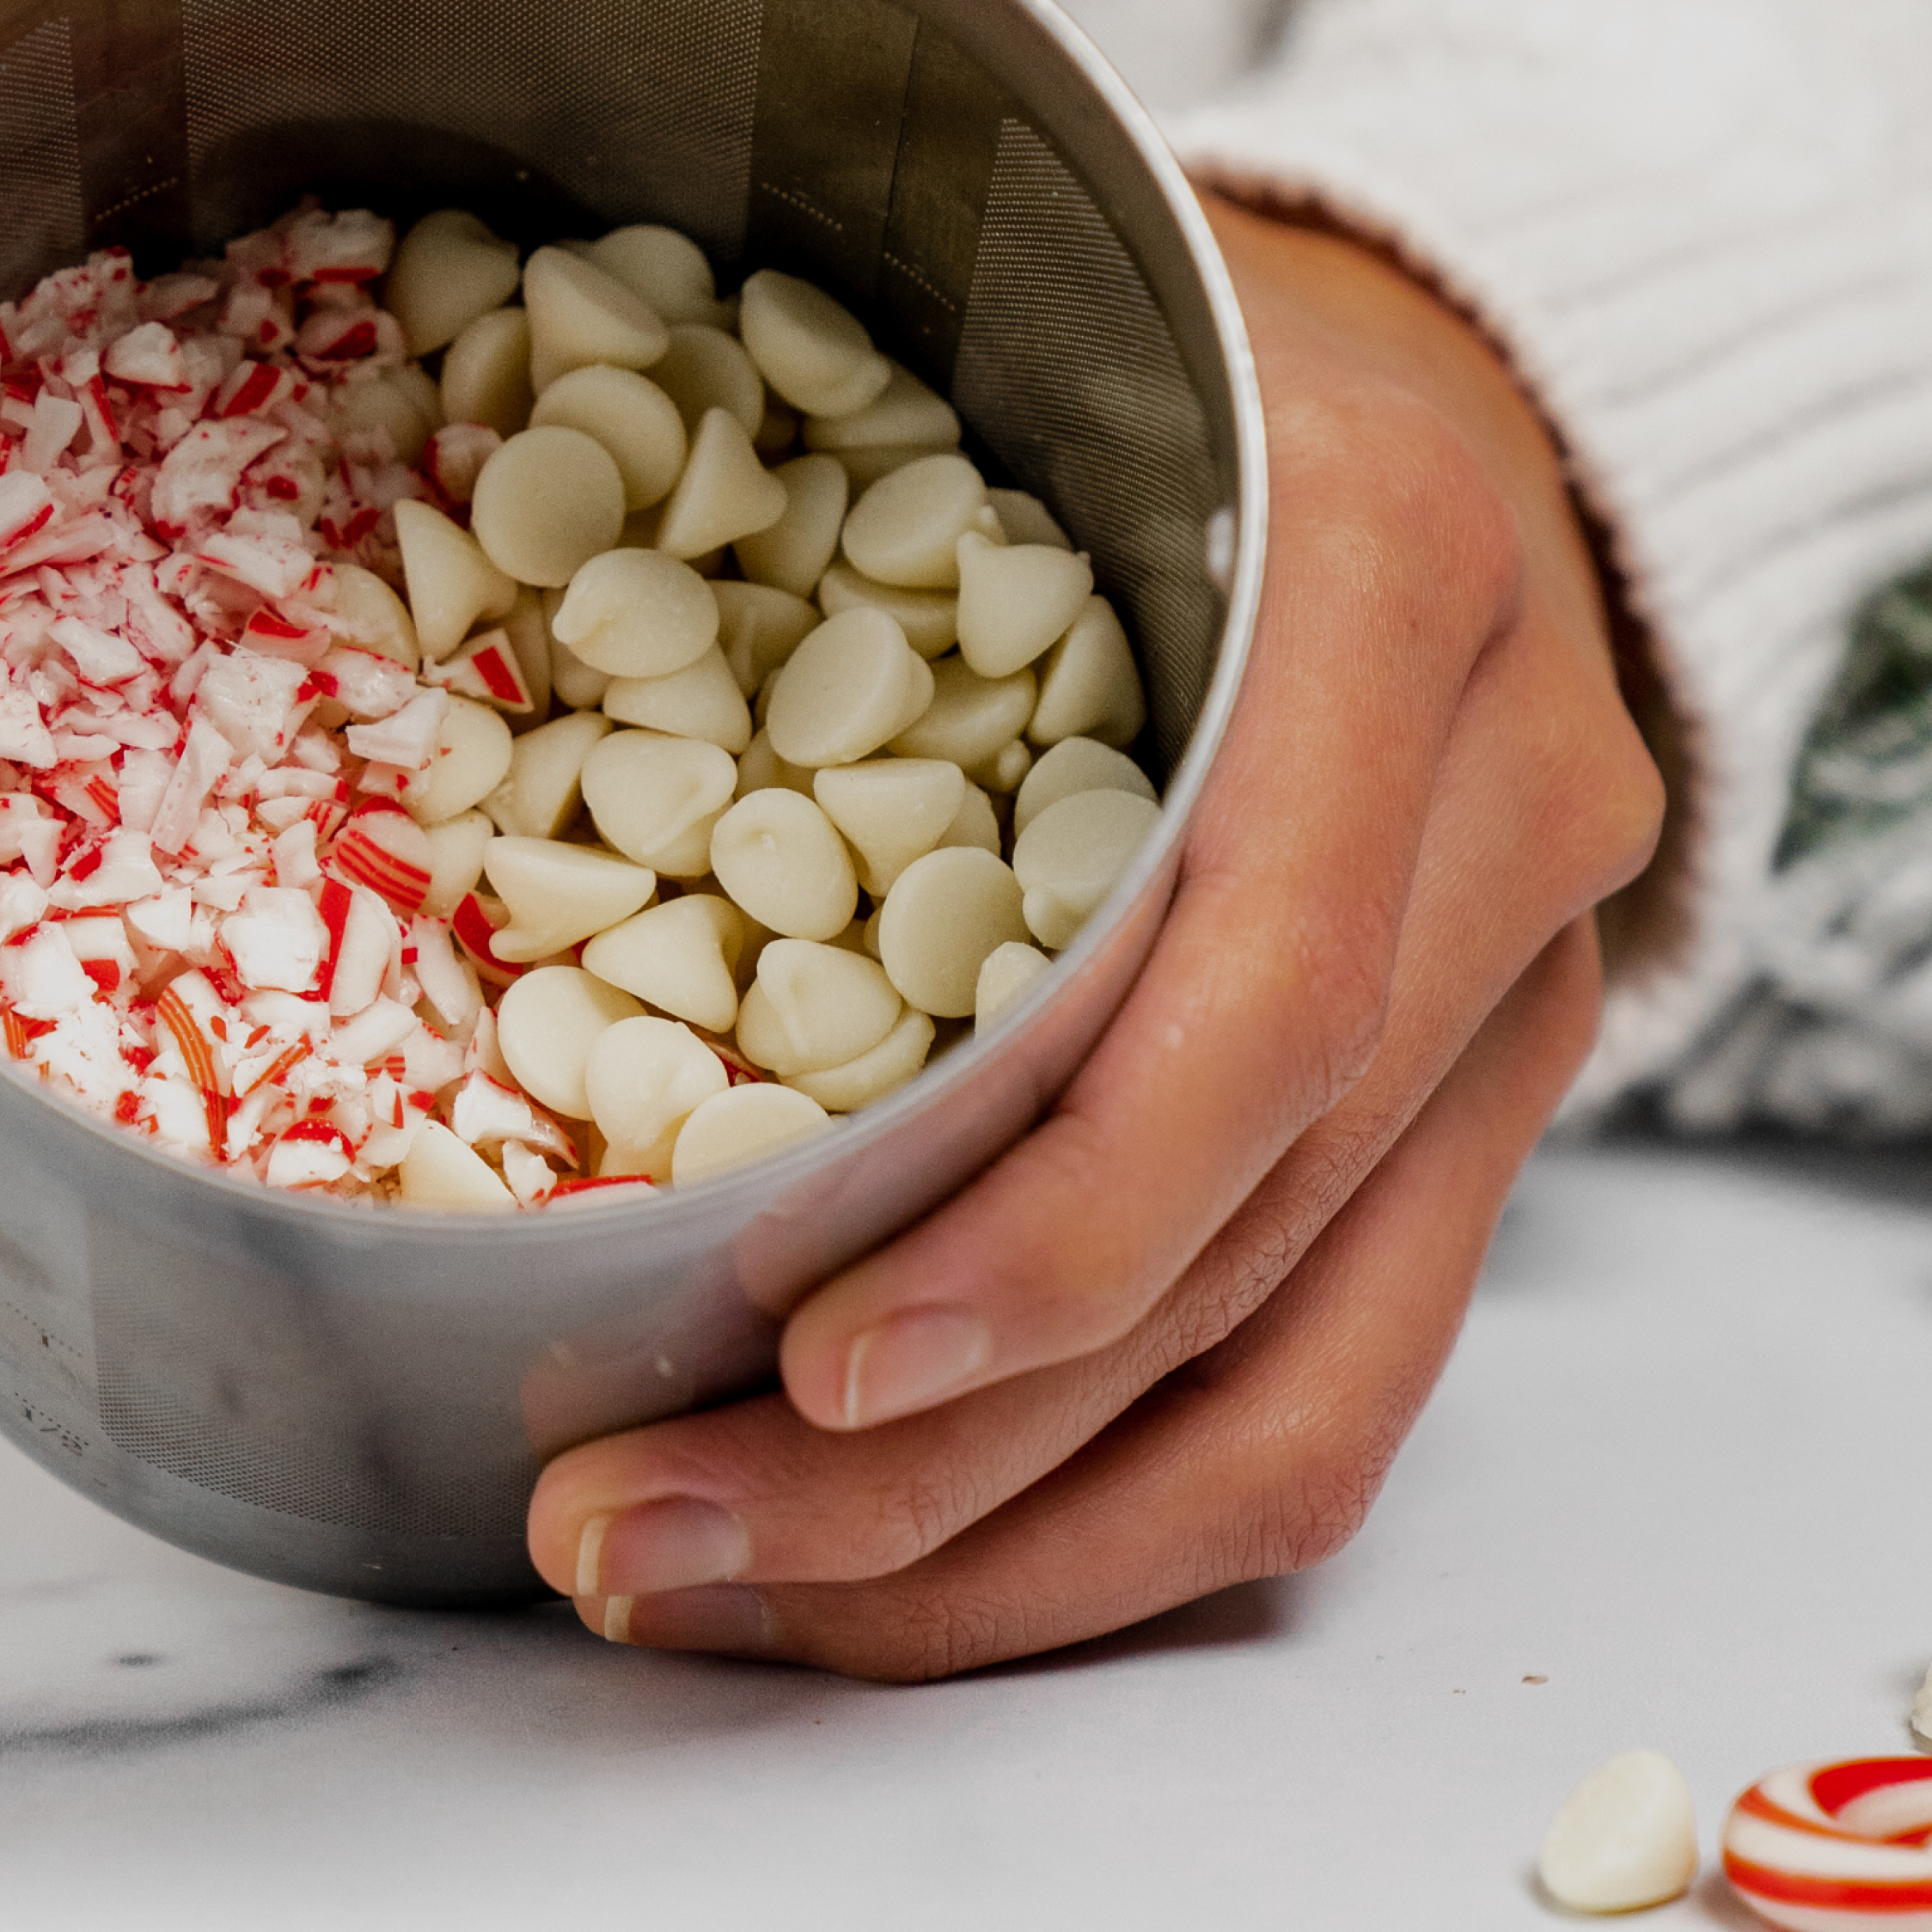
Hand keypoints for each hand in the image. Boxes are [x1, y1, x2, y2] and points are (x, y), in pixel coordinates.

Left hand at [528, 197, 1666, 1676]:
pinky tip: (890, 1562)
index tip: (801, 1353)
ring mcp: (1520, 989)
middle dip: (938, 1458)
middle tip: (631, 1534)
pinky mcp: (1477, 1112)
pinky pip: (1330, 1385)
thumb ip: (811, 480)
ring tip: (713, 1590)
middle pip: (1252, 1241)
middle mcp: (1504, 804)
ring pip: (1302, 1391)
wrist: (1422, 377)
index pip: (1264, 991)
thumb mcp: (993, 341)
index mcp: (1385, 578)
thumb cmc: (1133, 345)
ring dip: (998, 1550)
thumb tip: (411, 637)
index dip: (1043, 1216)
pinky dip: (1107, 1520)